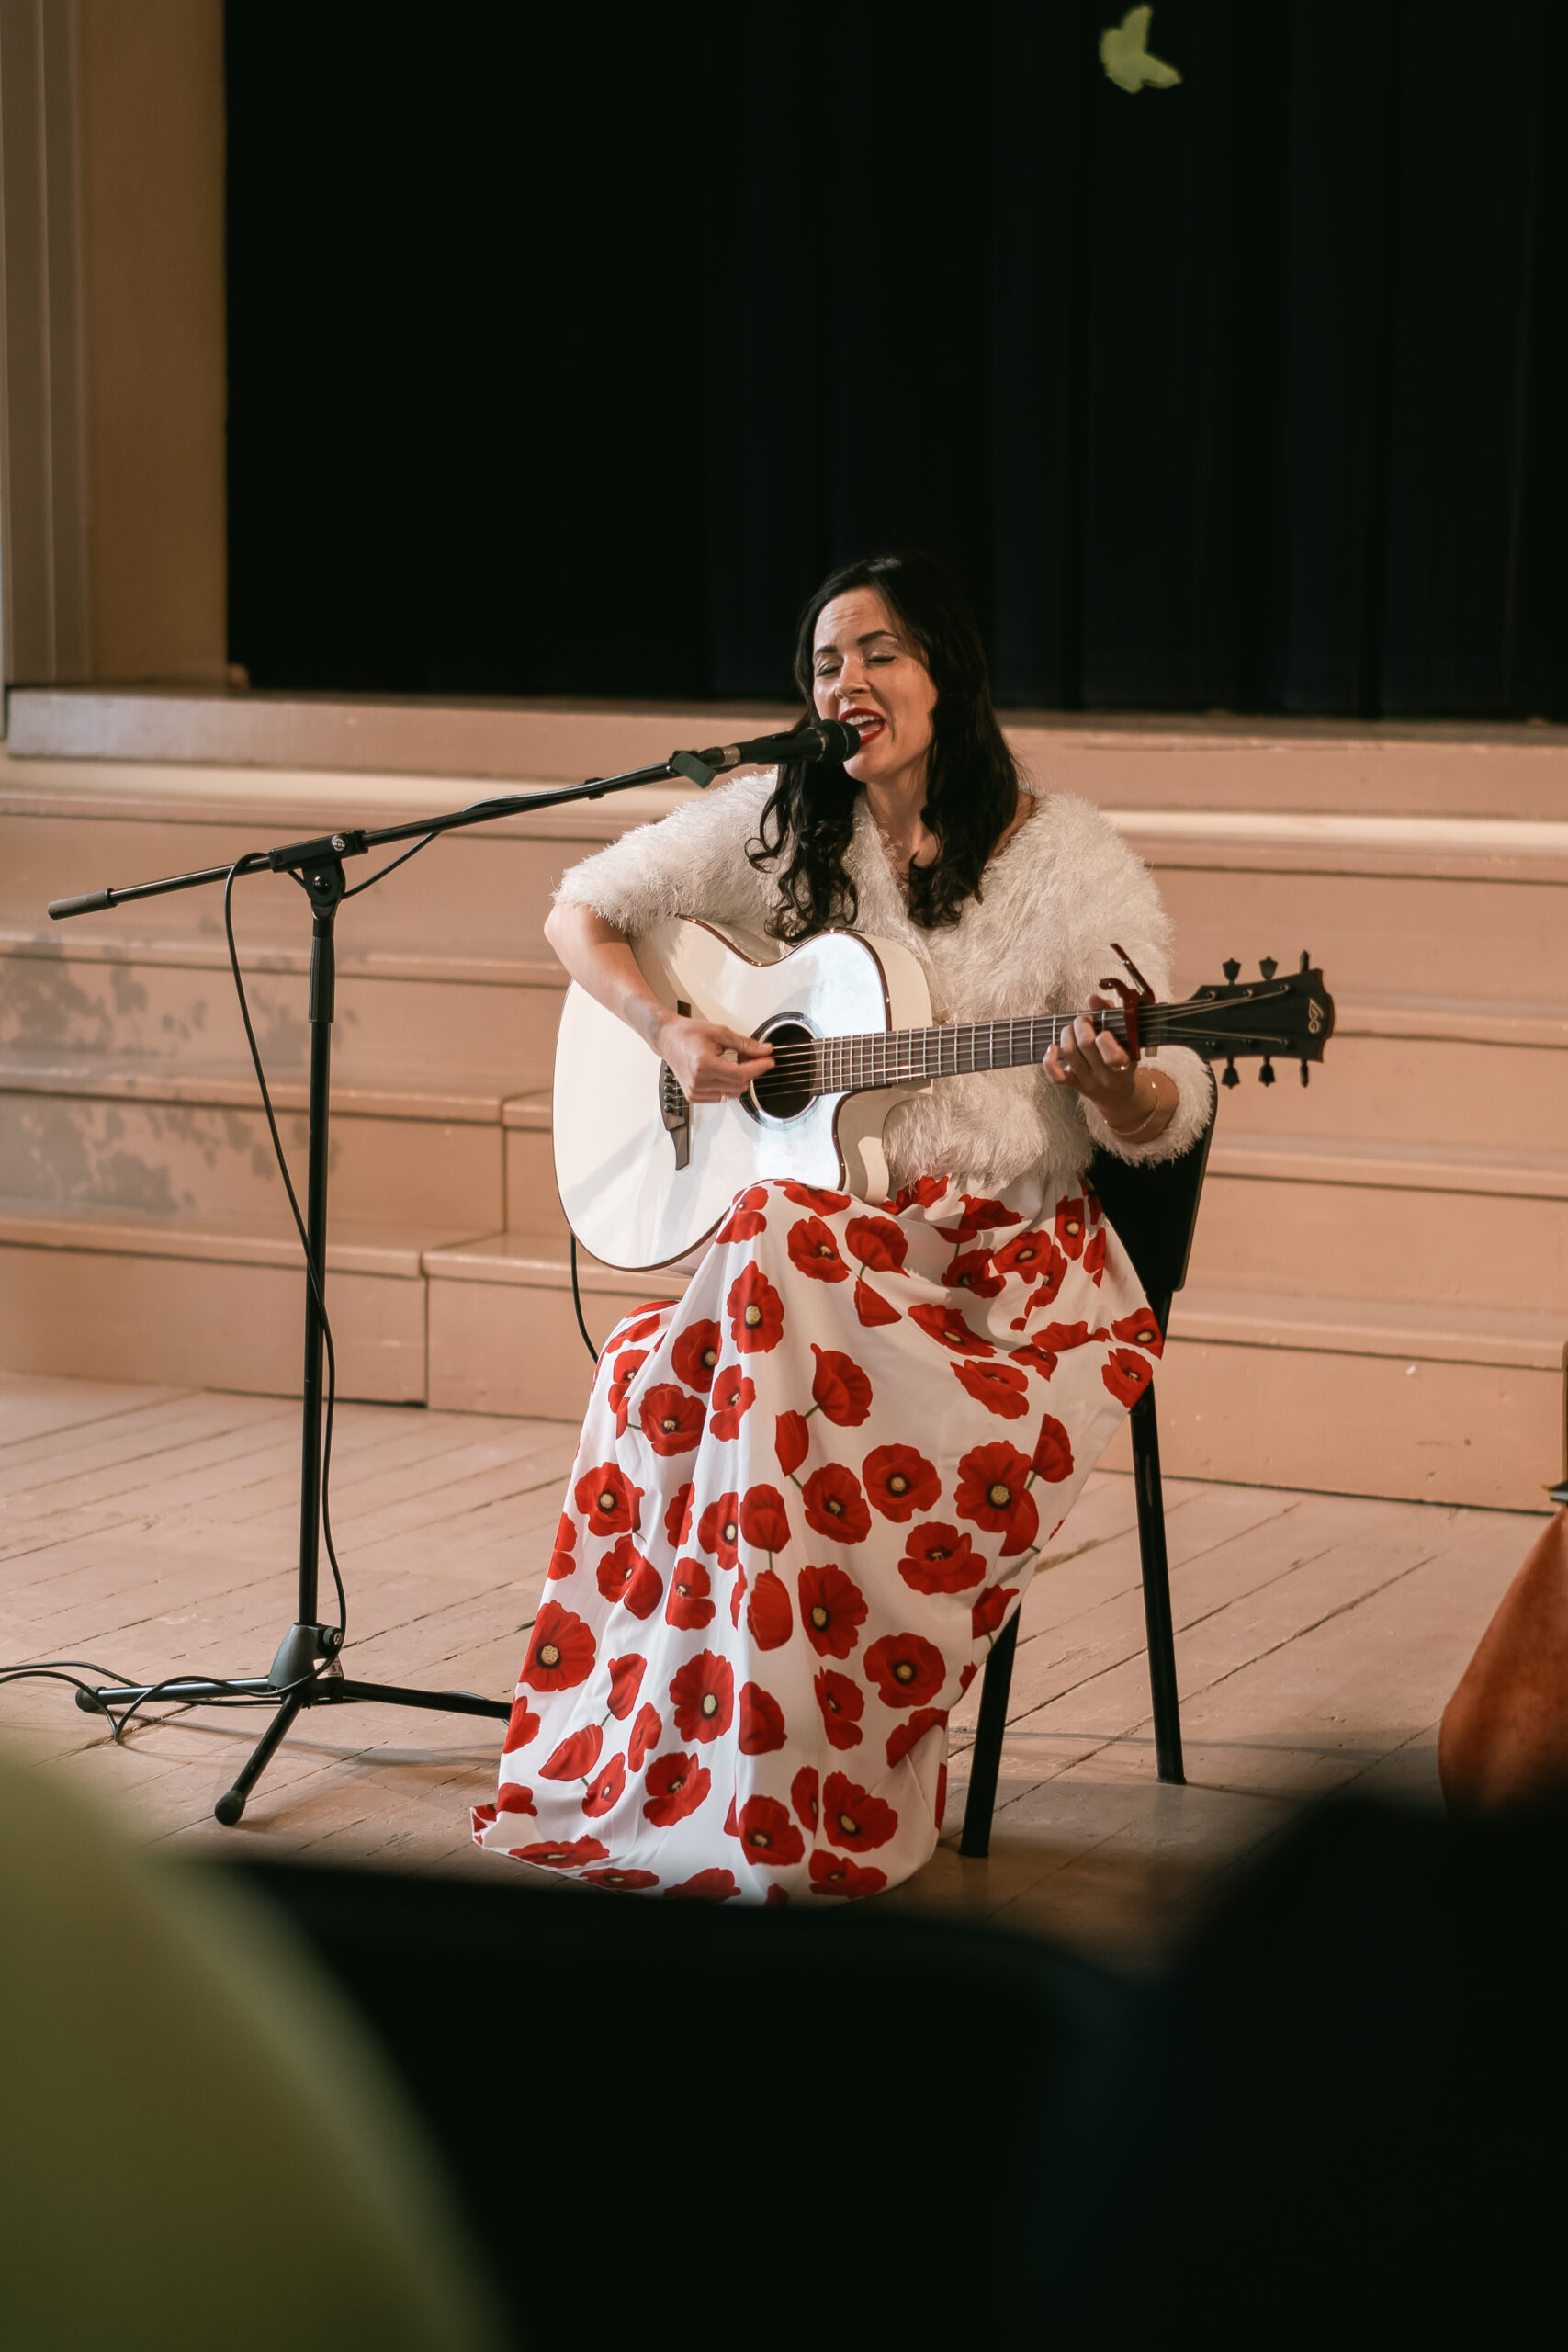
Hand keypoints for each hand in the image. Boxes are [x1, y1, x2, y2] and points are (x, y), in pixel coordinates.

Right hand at [653, 1012, 773, 1102]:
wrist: (667, 1039)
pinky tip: (724, 1072)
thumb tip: (764, 1051)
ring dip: (739, 1080)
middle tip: (751, 1058)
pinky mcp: (693, 1096)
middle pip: (739, 1086)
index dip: (758, 1068)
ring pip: (732, 1094)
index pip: (741, 1074)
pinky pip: (721, 1097)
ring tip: (734, 1063)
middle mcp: (699, 1082)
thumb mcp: (721, 1033)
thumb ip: (745, 1045)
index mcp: (704, 1065)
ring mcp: (695, 1091)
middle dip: (750, 1072)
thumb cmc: (688, 1033)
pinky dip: (728, 1086)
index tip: (768, 1062)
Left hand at [1044, 991, 1159, 1131]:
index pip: (1113, 1054)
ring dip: (1066, 1033)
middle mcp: (1105, 1074)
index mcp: (1124, 1063)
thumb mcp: (1127, 1039)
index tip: (1103, 1029)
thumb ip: (1111, 1014)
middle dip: (1081, 1024)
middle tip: (1083, 1020)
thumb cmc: (1123, 1059)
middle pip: (1085, 1045)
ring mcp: (1088, 1081)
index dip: (1104, 1037)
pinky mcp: (1073, 1084)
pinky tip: (1053, 1047)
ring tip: (1072, 1029)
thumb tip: (1091, 998)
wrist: (1117, 1095)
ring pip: (1069, 1053)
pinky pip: (1055, 1076)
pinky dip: (1049, 1060)